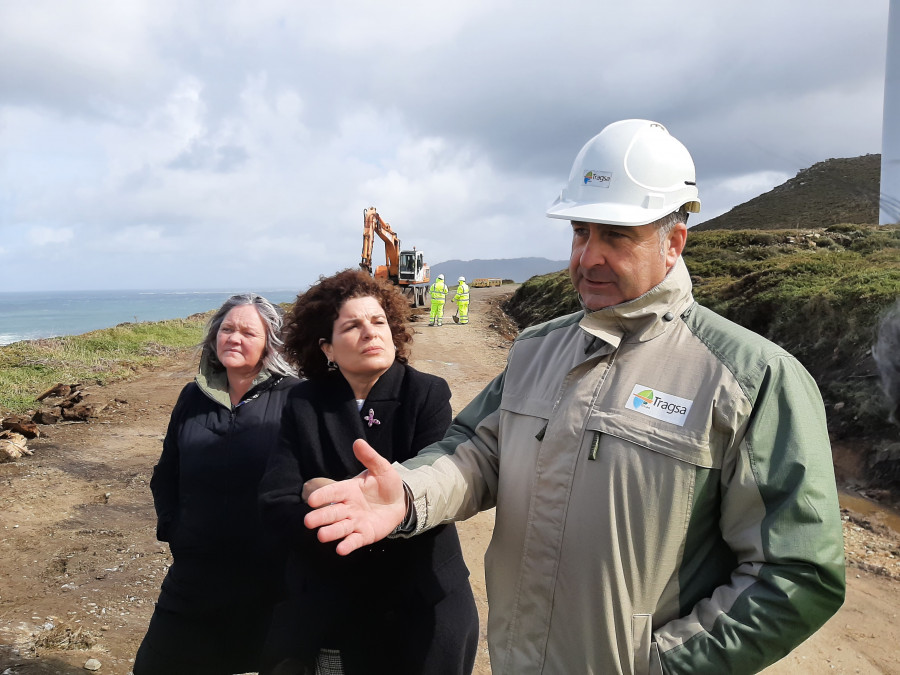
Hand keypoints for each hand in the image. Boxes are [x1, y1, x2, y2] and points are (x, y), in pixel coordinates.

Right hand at [304, 439, 406, 555]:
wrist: (400, 502)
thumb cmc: (387, 484)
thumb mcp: (381, 468)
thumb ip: (369, 457)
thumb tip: (358, 442)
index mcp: (349, 490)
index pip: (333, 492)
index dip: (323, 495)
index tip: (312, 499)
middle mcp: (348, 507)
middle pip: (332, 512)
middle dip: (320, 517)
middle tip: (307, 522)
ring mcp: (355, 522)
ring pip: (340, 527)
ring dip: (331, 532)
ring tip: (321, 536)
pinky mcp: (364, 534)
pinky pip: (354, 540)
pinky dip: (347, 545)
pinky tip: (340, 549)